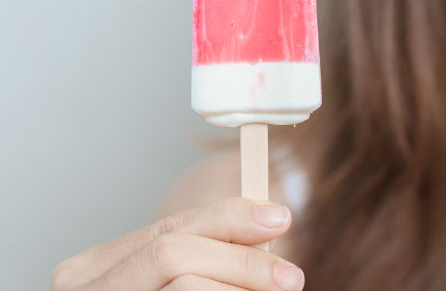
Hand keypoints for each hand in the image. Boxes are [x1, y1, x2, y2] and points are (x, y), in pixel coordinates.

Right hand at [51, 197, 303, 290]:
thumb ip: (207, 260)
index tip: (281, 219)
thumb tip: (271, 222)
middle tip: (292, 279)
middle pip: (173, 253)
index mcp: (96, 269)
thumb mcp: (173, 284)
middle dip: (240, 261)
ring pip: (184, 286)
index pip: (170, 228)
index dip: (229, 219)